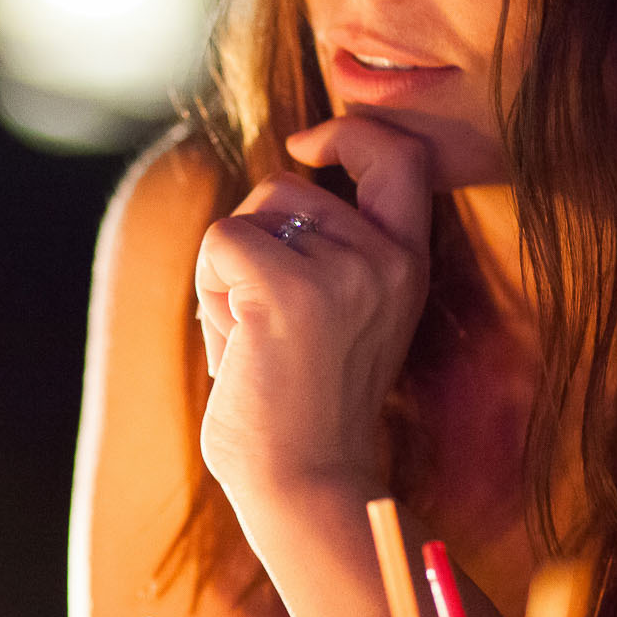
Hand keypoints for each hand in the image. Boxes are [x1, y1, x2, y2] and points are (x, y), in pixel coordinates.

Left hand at [193, 115, 432, 511]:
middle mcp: (386, 260)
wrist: (305, 484)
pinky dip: (208, 292)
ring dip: (226, 276)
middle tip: (265, 326)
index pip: (401, 156)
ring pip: (247, 218)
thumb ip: (331, 249)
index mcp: (407, 264)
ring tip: (254, 342)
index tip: (306, 146)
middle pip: (285, 188)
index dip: (350, 131)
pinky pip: (219, 242)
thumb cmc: (304, 406)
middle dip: (252, 246)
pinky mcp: (288, 289)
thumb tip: (284, 175)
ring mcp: (343, 271)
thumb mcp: (343, 313)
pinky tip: (236, 349)